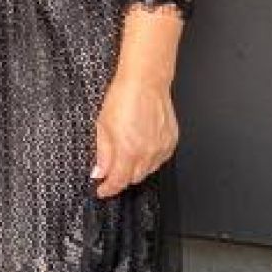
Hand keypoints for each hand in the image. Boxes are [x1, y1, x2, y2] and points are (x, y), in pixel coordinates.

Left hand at [92, 70, 176, 197]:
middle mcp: (148, 152)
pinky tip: (141, 148)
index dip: (108, 189)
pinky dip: (149, 159)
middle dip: (120, 177)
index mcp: (129, 150)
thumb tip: (99, 172)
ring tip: (126, 153)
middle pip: (133, 178)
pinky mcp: (171, 141)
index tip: (102, 190)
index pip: (119, 181)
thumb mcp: (102, 126)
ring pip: (148, 170)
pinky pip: (159, 159)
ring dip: (135, 168)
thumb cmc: (123, 98)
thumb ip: (102, 154)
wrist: (145, 82)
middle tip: (111, 169)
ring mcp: (162, 148)